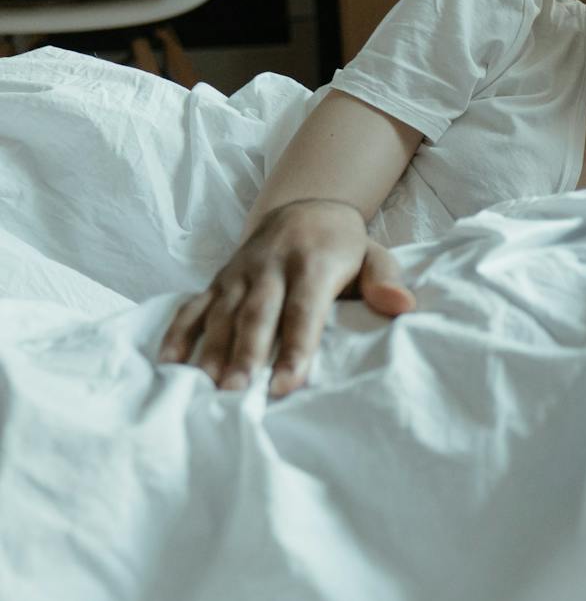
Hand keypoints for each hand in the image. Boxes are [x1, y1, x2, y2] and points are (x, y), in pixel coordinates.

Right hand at [157, 198, 415, 397]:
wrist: (305, 208)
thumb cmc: (344, 247)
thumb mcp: (374, 256)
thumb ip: (385, 281)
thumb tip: (402, 306)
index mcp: (313, 264)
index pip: (304, 311)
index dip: (296, 348)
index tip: (287, 384)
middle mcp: (271, 267)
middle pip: (257, 315)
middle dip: (246, 354)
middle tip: (237, 391)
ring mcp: (240, 273)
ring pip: (222, 313)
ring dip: (212, 350)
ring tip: (206, 386)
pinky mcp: (218, 280)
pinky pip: (193, 305)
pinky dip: (178, 332)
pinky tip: (168, 362)